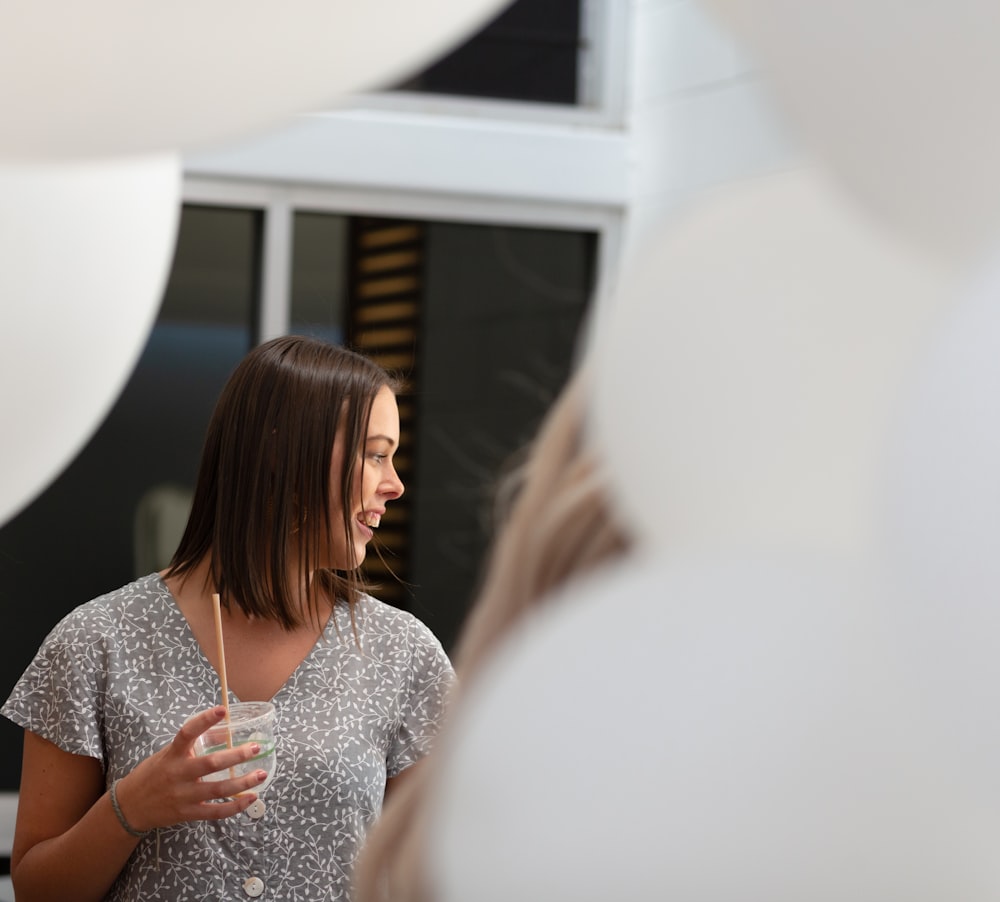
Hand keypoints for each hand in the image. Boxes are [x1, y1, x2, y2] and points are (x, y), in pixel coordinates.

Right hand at [113, 706, 267, 831]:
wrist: (129, 807)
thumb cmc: (153, 774)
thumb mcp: (168, 754)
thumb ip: (194, 745)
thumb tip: (225, 731)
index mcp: (172, 754)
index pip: (187, 733)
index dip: (205, 720)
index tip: (223, 710)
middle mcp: (178, 774)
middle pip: (211, 764)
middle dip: (236, 756)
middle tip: (255, 748)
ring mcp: (183, 796)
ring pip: (218, 790)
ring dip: (243, 783)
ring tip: (261, 774)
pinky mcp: (187, 813)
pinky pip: (215, 812)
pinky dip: (235, 807)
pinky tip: (251, 798)